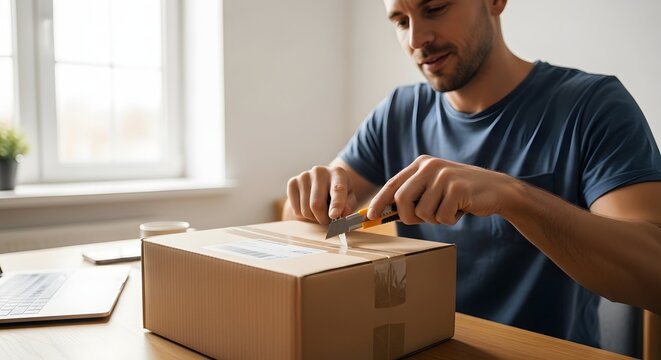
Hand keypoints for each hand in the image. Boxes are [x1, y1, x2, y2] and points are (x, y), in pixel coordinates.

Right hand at [286, 166, 357, 224]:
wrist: (323, 183)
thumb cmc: (338, 193)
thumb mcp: (349, 198)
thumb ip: (348, 206)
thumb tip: (341, 214)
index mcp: (338, 173)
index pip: (337, 190)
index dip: (336, 204)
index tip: (334, 215)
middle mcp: (319, 171)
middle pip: (317, 204)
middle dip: (323, 219)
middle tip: (328, 221)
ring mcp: (304, 176)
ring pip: (305, 210)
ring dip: (314, 218)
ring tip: (320, 212)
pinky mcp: (292, 182)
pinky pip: (296, 210)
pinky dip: (304, 215)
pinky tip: (309, 207)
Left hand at [367, 155, 517, 224]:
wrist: (496, 189)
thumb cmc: (460, 193)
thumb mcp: (434, 187)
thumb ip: (413, 195)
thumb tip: (384, 213)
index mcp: (421, 164)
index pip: (392, 184)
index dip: (379, 201)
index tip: (370, 216)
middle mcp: (430, 166)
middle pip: (402, 200)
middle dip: (409, 217)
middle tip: (424, 219)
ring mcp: (444, 175)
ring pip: (423, 212)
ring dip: (435, 219)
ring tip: (449, 209)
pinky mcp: (457, 188)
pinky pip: (442, 216)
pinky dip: (450, 220)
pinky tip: (460, 209)